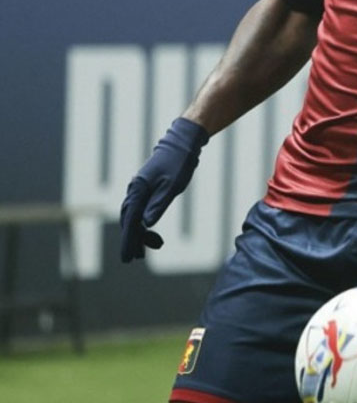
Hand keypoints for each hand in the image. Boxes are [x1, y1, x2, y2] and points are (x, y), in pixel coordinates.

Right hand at [119, 117, 208, 262]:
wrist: (182, 143)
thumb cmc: (179, 163)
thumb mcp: (172, 186)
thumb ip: (159, 204)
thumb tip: (146, 224)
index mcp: (138, 189)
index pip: (131, 221)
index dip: (129, 240)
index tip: (128, 258)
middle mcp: (135, 189)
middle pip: (129, 220)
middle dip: (131, 239)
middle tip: (135, 258)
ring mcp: (139, 188)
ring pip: (133, 215)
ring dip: (138, 232)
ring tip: (147, 248)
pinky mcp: (146, 187)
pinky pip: (140, 208)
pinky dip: (143, 222)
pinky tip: (149, 231)